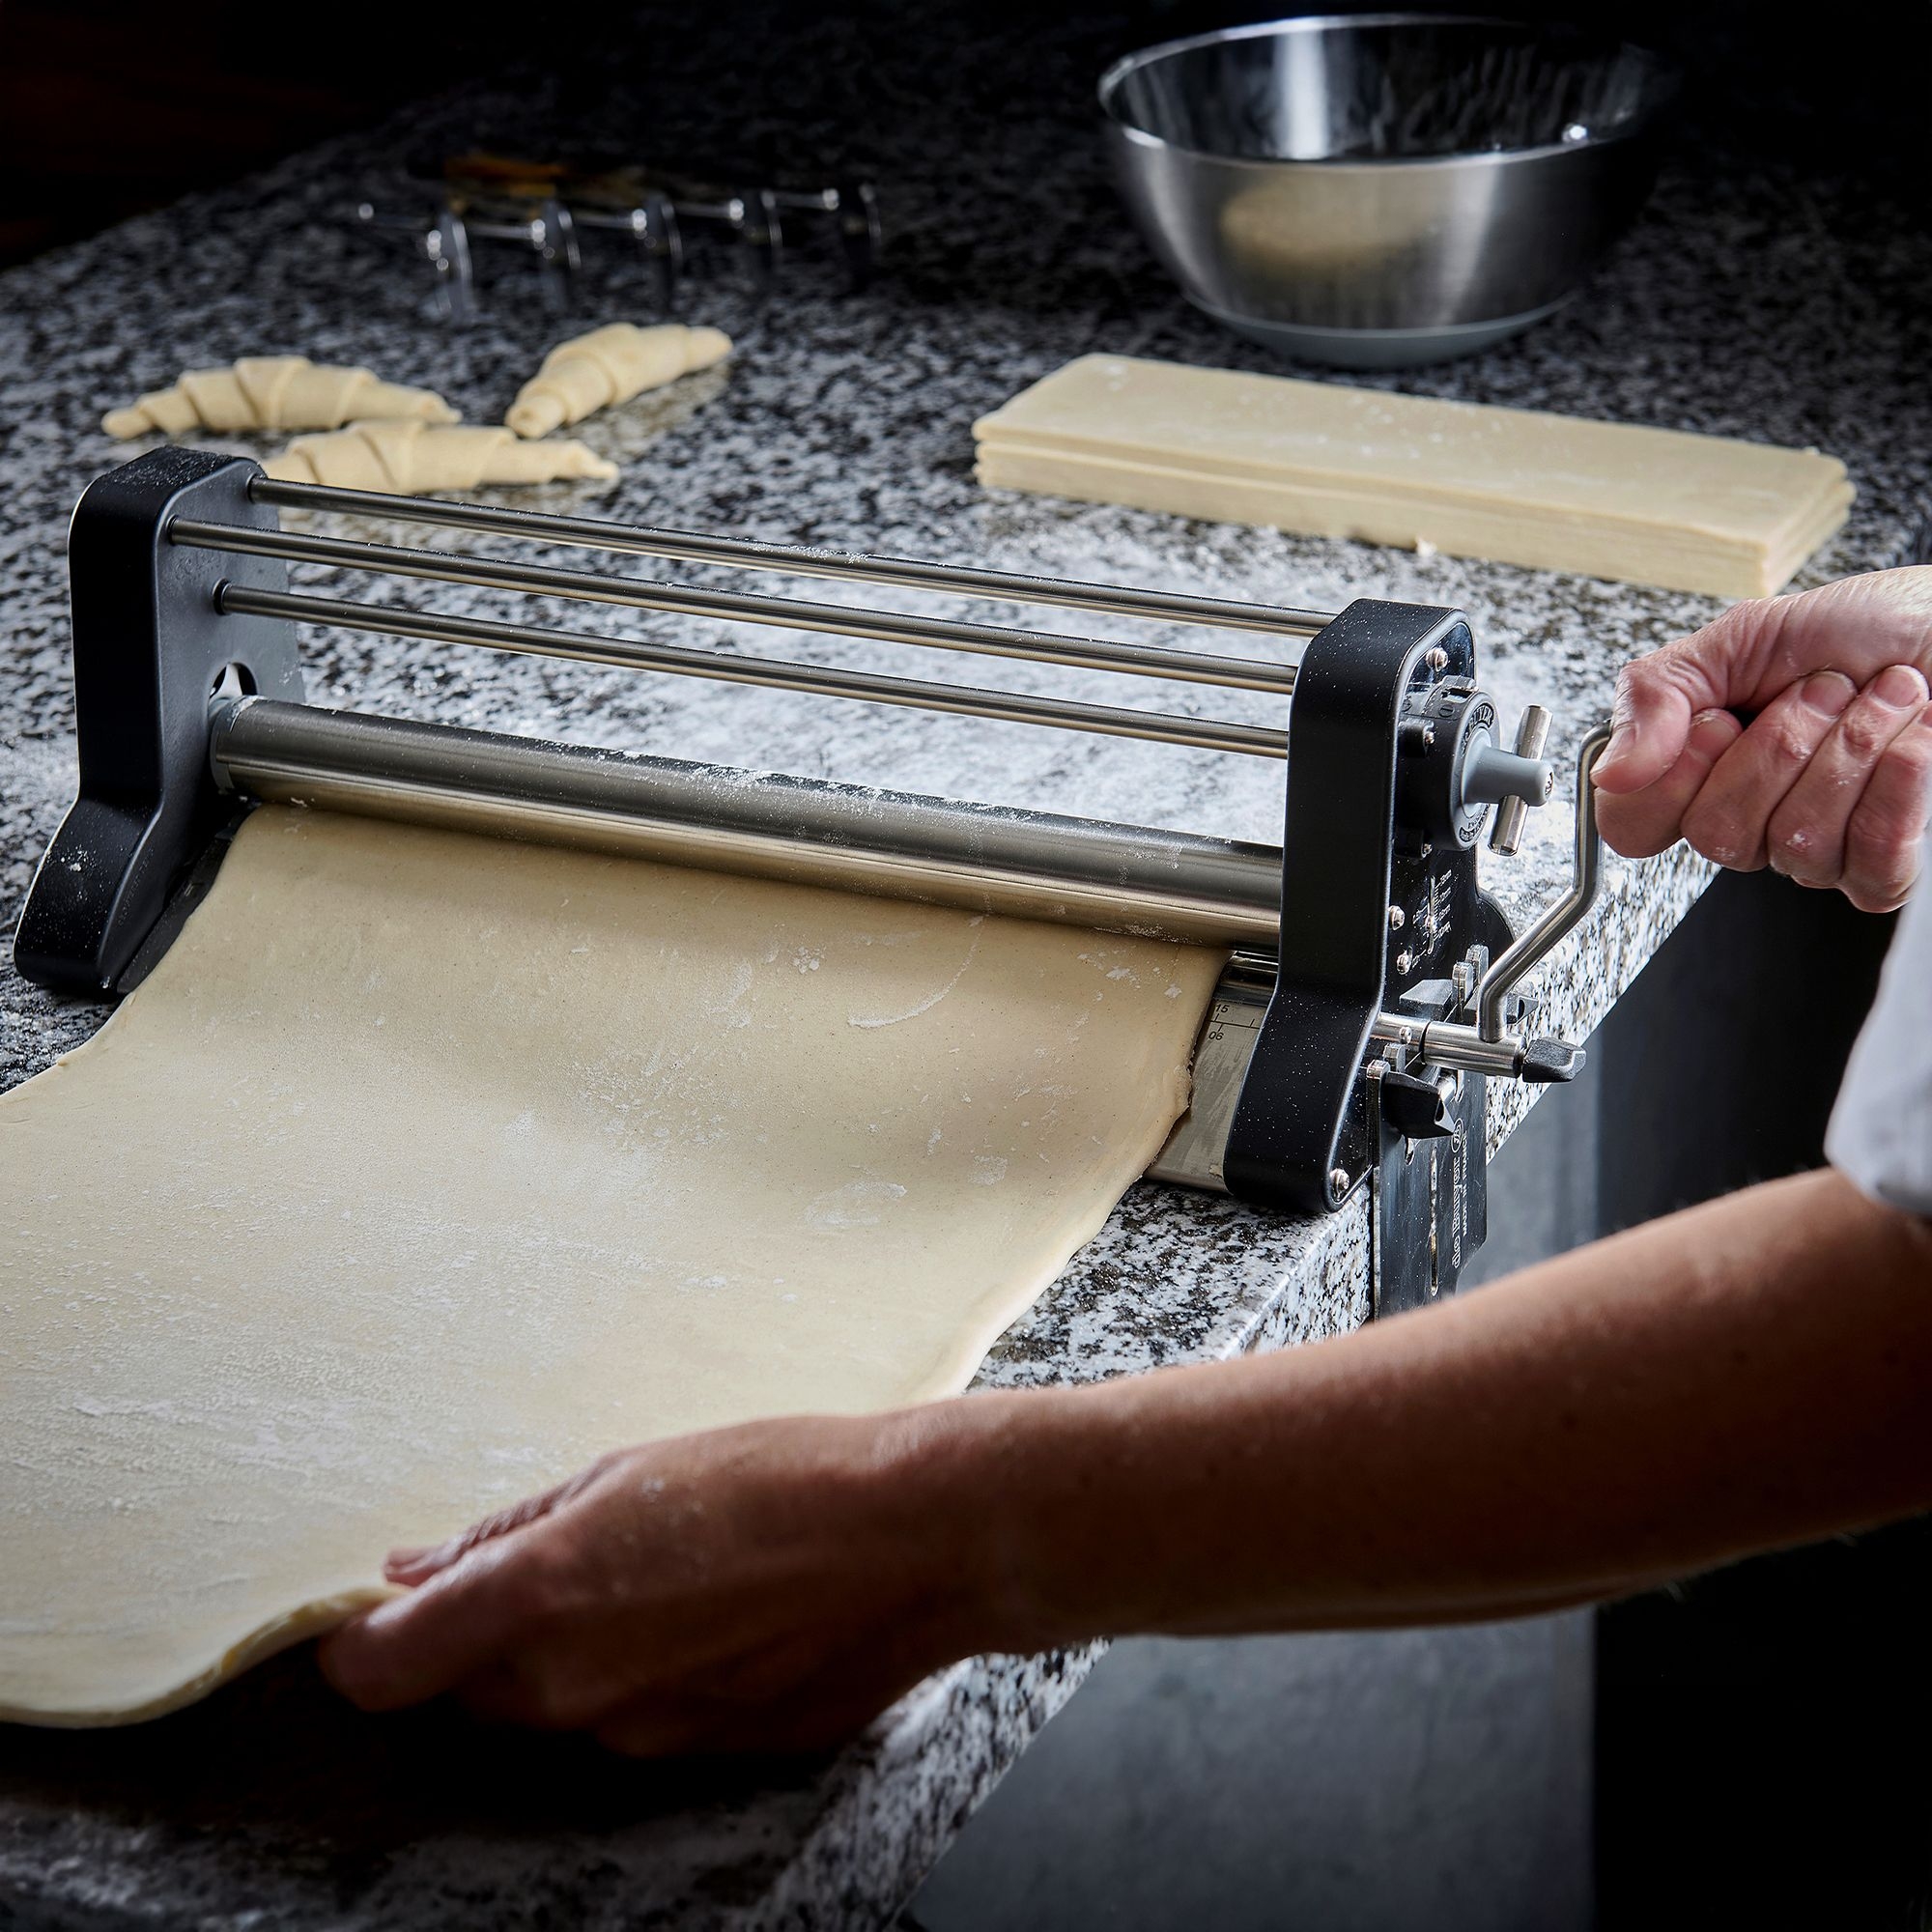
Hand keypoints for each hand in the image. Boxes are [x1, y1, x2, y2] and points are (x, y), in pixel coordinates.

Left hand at [317, 1411, 978, 1755]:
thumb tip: (420, 1572)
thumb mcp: (626, 1467)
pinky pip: (631, 1722)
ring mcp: (638, 1735)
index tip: (372, 1612)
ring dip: (571, 1653)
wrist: (915, 1540)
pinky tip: (710, 1613)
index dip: (358, 1644)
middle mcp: (571, 1690)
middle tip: (560, 1556)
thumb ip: (508, 1531)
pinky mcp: (698, 1757)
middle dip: (483, 1636)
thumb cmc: (780, 1478)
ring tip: (662, 1573)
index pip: (379, 1671)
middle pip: (467, 1691)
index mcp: (539, 1601)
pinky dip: (643, 1676)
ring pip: (553, 1708)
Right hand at [1593, 569, 1931, 910]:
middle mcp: (1747, 819)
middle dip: (1784, 744)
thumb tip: (1613, 771)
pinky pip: (1869, 865)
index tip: (1720, 717)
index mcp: (1695, 769)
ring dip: (1850, 749)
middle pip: (1718, 835)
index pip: (1632, 826)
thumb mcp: (1744, 636)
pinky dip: (1896, 791)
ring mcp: (1810, 850)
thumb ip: (1658, 693)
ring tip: (1878, 700)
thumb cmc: (1865, 630)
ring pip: (1796, 845)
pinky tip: (1909, 745)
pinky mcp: (1879, 866)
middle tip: (1820, 692)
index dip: (1677, 775)